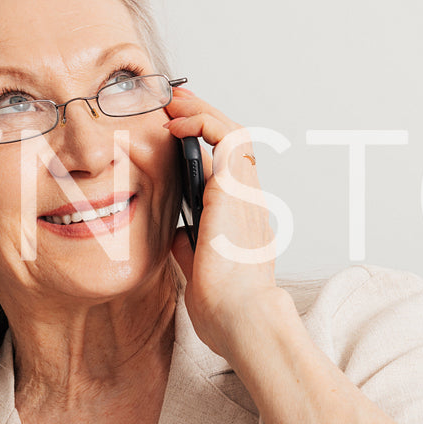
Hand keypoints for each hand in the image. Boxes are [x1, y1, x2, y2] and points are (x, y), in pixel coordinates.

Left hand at [163, 85, 286, 357]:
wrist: (241, 320)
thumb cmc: (225, 307)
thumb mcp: (198, 270)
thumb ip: (190, 247)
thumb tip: (178, 233)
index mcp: (241, 219)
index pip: (227, 167)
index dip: (204, 144)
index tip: (176, 130)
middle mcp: (248, 201)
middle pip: (233, 143)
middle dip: (203, 116)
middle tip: (174, 103)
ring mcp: (246, 194)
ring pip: (233, 134)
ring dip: (202, 113)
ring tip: (173, 103)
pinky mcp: (235, 190)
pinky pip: (226, 141)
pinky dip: (202, 124)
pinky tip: (177, 124)